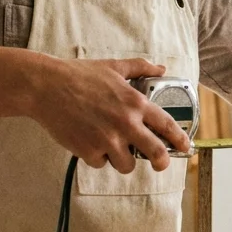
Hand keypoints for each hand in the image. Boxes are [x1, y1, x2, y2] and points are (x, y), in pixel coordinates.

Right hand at [27, 56, 190, 172]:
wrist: (45, 87)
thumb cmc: (78, 75)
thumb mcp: (113, 67)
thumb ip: (140, 68)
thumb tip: (161, 68)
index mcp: (135, 103)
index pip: (167, 125)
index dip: (180, 139)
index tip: (186, 148)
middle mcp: (125, 123)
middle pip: (156, 154)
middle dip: (162, 162)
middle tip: (159, 163)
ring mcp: (107, 140)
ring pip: (127, 165)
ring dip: (122, 160)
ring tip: (114, 148)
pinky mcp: (89, 151)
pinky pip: (101, 163)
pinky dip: (97, 157)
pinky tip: (89, 142)